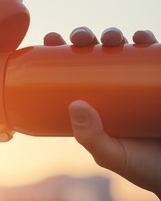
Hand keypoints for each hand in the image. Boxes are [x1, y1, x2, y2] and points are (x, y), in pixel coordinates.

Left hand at [44, 27, 160, 198]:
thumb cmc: (138, 165)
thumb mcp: (109, 153)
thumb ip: (90, 136)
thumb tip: (75, 105)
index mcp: (92, 100)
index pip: (70, 71)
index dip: (59, 52)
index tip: (50, 38)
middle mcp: (111, 86)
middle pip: (93, 54)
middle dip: (84, 38)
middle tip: (80, 38)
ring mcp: (135, 82)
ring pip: (120, 49)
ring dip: (113, 35)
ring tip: (111, 38)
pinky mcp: (158, 80)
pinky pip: (153, 55)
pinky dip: (147, 42)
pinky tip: (142, 38)